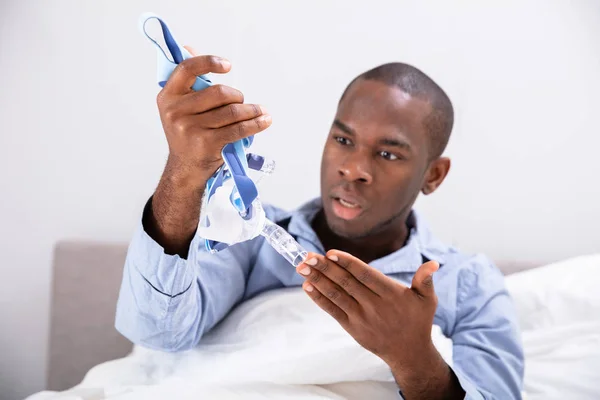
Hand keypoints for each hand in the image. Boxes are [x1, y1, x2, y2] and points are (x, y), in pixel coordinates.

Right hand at [157, 46, 271, 183]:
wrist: (185, 168)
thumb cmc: (187, 132)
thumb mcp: (180, 106)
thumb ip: (188, 80)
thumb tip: (190, 48)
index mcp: (168, 96)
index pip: (187, 68)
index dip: (209, 62)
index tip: (228, 65)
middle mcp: (176, 111)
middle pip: (219, 92)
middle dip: (237, 96)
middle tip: (242, 102)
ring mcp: (191, 129)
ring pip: (232, 112)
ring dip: (252, 110)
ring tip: (261, 112)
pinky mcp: (207, 144)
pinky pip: (238, 129)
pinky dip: (256, 124)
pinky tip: (264, 121)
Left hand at [296, 251, 464, 398]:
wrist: (409, 352)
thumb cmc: (418, 321)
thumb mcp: (427, 299)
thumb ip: (426, 280)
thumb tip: (433, 263)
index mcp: (390, 293)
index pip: (365, 274)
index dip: (347, 263)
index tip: (331, 252)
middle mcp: (373, 305)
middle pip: (346, 283)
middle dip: (325, 268)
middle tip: (307, 256)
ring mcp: (361, 317)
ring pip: (336, 295)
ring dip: (317, 280)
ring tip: (302, 267)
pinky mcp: (352, 327)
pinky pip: (332, 311)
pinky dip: (319, 298)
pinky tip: (308, 286)